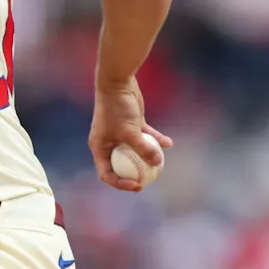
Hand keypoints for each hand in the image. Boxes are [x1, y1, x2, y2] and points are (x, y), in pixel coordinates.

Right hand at [89, 77, 172, 191]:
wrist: (117, 83)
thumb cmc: (117, 108)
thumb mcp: (129, 131)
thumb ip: (143, 148)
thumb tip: (157, 162)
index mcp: (99, 147)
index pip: (106, 173)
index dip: (120, 183)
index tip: (137, 185)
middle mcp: (107, 142)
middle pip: (121, 165)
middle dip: (135, 175)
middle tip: (149, 180)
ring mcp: (119, 134)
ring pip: (133, 152)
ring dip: (147, 158)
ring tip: (161, 165)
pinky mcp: (130, 125)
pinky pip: (143, 137)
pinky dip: (154, 140)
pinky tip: (168, 143)